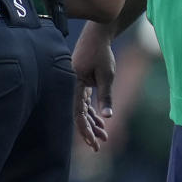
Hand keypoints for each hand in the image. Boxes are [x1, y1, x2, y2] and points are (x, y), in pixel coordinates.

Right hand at [72, 22, 115, 151]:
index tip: (93, 142)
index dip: (85, 129)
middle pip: (79, 114)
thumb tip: (108, 116)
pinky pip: (85, 101)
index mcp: (76, 85)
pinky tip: (101, 121)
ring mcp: (76, 85)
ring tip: (104, 137)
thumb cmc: (102, 54)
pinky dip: (93, 112)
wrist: (97, 35)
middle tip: (99, 146)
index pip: (78, 113)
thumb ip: (106, 96)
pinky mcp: (82, 82)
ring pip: (83, 109)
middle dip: (89, 130)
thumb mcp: (107, 75)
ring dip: (93, 122)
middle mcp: (73, 86)